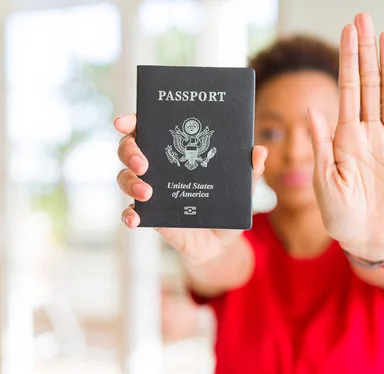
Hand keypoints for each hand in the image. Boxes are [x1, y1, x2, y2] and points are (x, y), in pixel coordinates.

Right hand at [115, 114, 267, 263]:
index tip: (124, 122)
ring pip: (124, 178)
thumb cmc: (227, 205)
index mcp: (176, 150)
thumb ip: (250, 170)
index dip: (133, 121)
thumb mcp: (243, 187)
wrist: (221, 242)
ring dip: (130, 182)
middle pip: (129, 149)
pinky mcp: (149, 216)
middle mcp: (157, 166)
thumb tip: (259, 150)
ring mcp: (149, 191)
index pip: (149, 128)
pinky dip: (129, 215)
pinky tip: (135, 218)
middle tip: (143, 163)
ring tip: (147, 192)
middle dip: (130, 151)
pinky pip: (129, 213)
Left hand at [307, 13, 383, 259]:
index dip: (348, 60)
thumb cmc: (339, 213)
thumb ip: (321, 144)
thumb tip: (310, 109)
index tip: (348, 31)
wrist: (365, 237)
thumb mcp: (323, 179)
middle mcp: (368, 133)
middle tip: (365, 19)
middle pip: (369, 85)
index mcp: (345, 136)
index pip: (347, 89)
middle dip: (366, 53)